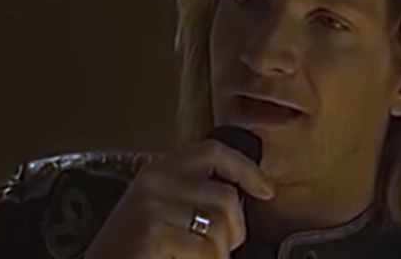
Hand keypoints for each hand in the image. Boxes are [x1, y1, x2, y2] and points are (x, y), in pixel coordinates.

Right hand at [85, 139, 274, 258]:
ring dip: (217, 255)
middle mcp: (155, 180)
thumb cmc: (134, 249)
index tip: (266, 190)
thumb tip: (241, 199)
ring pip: (220, 228)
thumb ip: (194, 197)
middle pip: (226, 197)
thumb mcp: (162, 212)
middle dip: (233, 233)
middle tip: (218, 252)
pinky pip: (205, 251)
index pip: (214, 152)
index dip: (246, 169)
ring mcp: (152, 204)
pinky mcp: (151, 232)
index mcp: (159, 169)